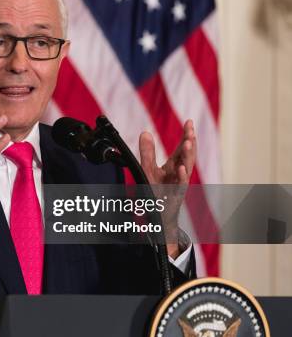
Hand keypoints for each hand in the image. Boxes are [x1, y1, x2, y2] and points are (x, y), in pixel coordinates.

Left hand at [139, 120, 196, 257]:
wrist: (157, 215)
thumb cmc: (155, 192)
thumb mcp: (148, 169)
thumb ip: (147, 152)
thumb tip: (145, 132)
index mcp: (174, 166)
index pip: (182, 148)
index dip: (186, 135)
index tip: (189, 121)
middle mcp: (179, 173)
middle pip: (187, 155)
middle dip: (189, 141)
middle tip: (190, 128)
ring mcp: (178, 184)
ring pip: (186, 168)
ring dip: (187, 155)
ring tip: (188, 142)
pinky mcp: (175, 196)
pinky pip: (180, 186)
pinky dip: (181, 177)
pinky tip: (181, 168)